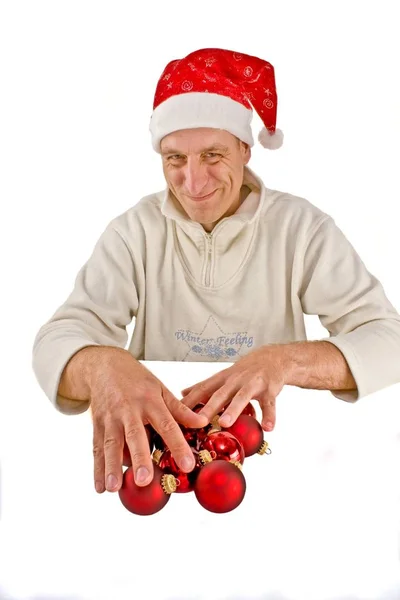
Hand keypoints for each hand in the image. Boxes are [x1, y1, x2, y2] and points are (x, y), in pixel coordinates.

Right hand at [88, 348, 207, 492]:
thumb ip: (179, 409)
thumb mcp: (160, 388)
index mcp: (150, 400)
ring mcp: (111, 418)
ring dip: (112, 467)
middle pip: (135, 436)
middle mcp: (129, 410)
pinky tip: (101, 487)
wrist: (105, 366)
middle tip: (144, 480)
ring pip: (111, 444)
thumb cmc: (137, 380)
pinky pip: (97, 448)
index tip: (188, 464)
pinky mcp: (97, 425)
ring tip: (115, 488)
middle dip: (139, 458)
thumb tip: (202, 423)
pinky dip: (98, 469)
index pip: (167, 424)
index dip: (178, 444)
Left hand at [180, 346, 285, 430]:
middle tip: (198, 421)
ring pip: (243, 396)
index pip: (202, 389)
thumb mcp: (223, 376)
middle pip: (220, 394)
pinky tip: (268, 428)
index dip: (190, 401)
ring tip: (226, 423)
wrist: (273, 358)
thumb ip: (205, 386)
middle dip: (209, 407)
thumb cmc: (245, 371)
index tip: (178, 414)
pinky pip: (269, 404)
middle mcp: (236, 380)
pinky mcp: (270, 390)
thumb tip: (182, 394)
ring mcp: (253, 384)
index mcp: (222, 379)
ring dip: (234, 409)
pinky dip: (269, 416)